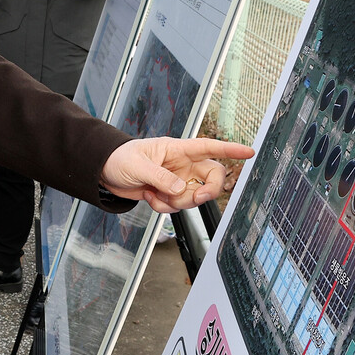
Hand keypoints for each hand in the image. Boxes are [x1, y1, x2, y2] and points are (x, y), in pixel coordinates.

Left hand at [99, 137, 255, 213]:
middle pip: (211, 178)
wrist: (105, 173)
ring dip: (176, 202)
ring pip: (193, 197)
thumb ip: (161, 178)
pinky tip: (149, 197)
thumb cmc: (120, 158)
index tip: (249, 152)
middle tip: (195, 198)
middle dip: (206, 191)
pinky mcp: (169, 194)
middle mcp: (182, 165)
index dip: (231, 149)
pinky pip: (177, 207)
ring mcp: (177, 181)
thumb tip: (180, 190)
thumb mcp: (138, 166)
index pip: (209, 147)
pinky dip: (163, 207)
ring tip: (153, 193)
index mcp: (178, 149)